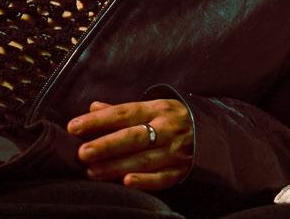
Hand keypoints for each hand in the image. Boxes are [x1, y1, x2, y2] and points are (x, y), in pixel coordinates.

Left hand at [67, 98, 193, 190]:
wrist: (215, 132)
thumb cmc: (174, 119)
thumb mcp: (152, 108)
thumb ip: (121, 110)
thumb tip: (92, 107)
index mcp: (157, 109)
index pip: (123, 113)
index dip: (98, 120)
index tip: (74, 126)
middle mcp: (167, 128)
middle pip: (133, 136)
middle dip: (106, 145)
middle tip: (82, 153)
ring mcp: (176, 151)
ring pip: (144, 159)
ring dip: (116, 166)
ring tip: (92, 172)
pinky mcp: (182, 170)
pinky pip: (163, 178)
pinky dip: (145, 181)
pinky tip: (127, 182)